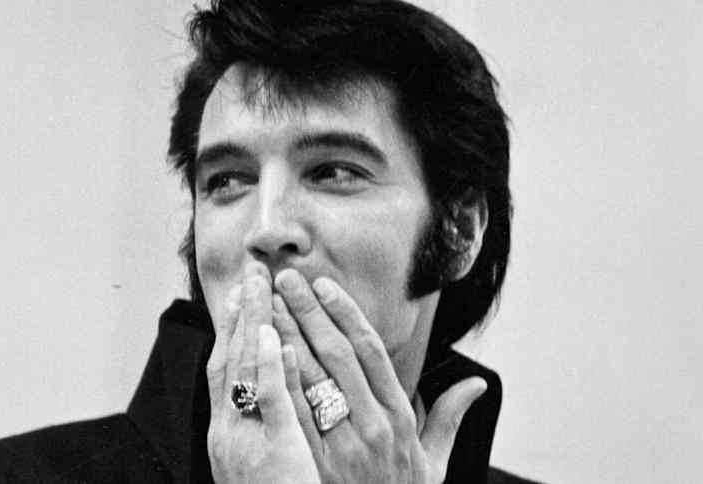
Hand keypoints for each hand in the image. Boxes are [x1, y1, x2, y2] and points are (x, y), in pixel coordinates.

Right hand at [206, 265, 320, 483]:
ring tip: (260, 285)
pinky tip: (273, 337)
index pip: (226, 369)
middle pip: (230, 359)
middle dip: (241, 312)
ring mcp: (246, 441)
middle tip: (250, 272)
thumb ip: (263, 428)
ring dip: (253, 324)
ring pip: (246, 371)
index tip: (240, 294)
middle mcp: (227, 432)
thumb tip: (270, 396)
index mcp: (226, 434)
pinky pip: (269, 402)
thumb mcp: (257, 466)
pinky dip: (268, 366)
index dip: (233, 328)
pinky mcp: (274, 452)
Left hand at [271, 269, 486, 483]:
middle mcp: (373, 425)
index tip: (324, 285)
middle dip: (308, 312)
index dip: (345, 313)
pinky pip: (293, 413)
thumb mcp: (434, 463)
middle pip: (336, 354)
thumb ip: (450, 418)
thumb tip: (477, 383)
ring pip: (311, 377)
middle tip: (286, 279)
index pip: (370, 350)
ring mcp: (342, 445)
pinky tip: (264, 350)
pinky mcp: (314, 463)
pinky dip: (280, 378)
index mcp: (400, 417)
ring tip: (268, 302)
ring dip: (287, 335)